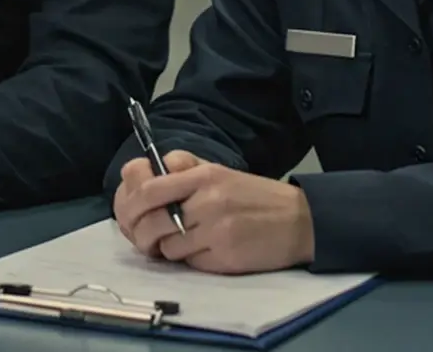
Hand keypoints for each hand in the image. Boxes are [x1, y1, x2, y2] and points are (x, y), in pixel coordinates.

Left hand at [112, 152, 314, 274]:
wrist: (300, 220)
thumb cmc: (255, 196)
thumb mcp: (221, 172)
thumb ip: (186, 169)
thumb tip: (149, 170)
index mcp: (205, 176)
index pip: (150, 188)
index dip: (132, 204)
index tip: (133, 213)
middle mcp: (208, 201)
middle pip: (152, 222)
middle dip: (141, 234)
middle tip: (146, 239)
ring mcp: (217, 231)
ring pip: (168, 247)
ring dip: (168, 249)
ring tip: (181, 244)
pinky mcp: (225, 258)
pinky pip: (190, 263)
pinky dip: (190, 261)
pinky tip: (204, 253)